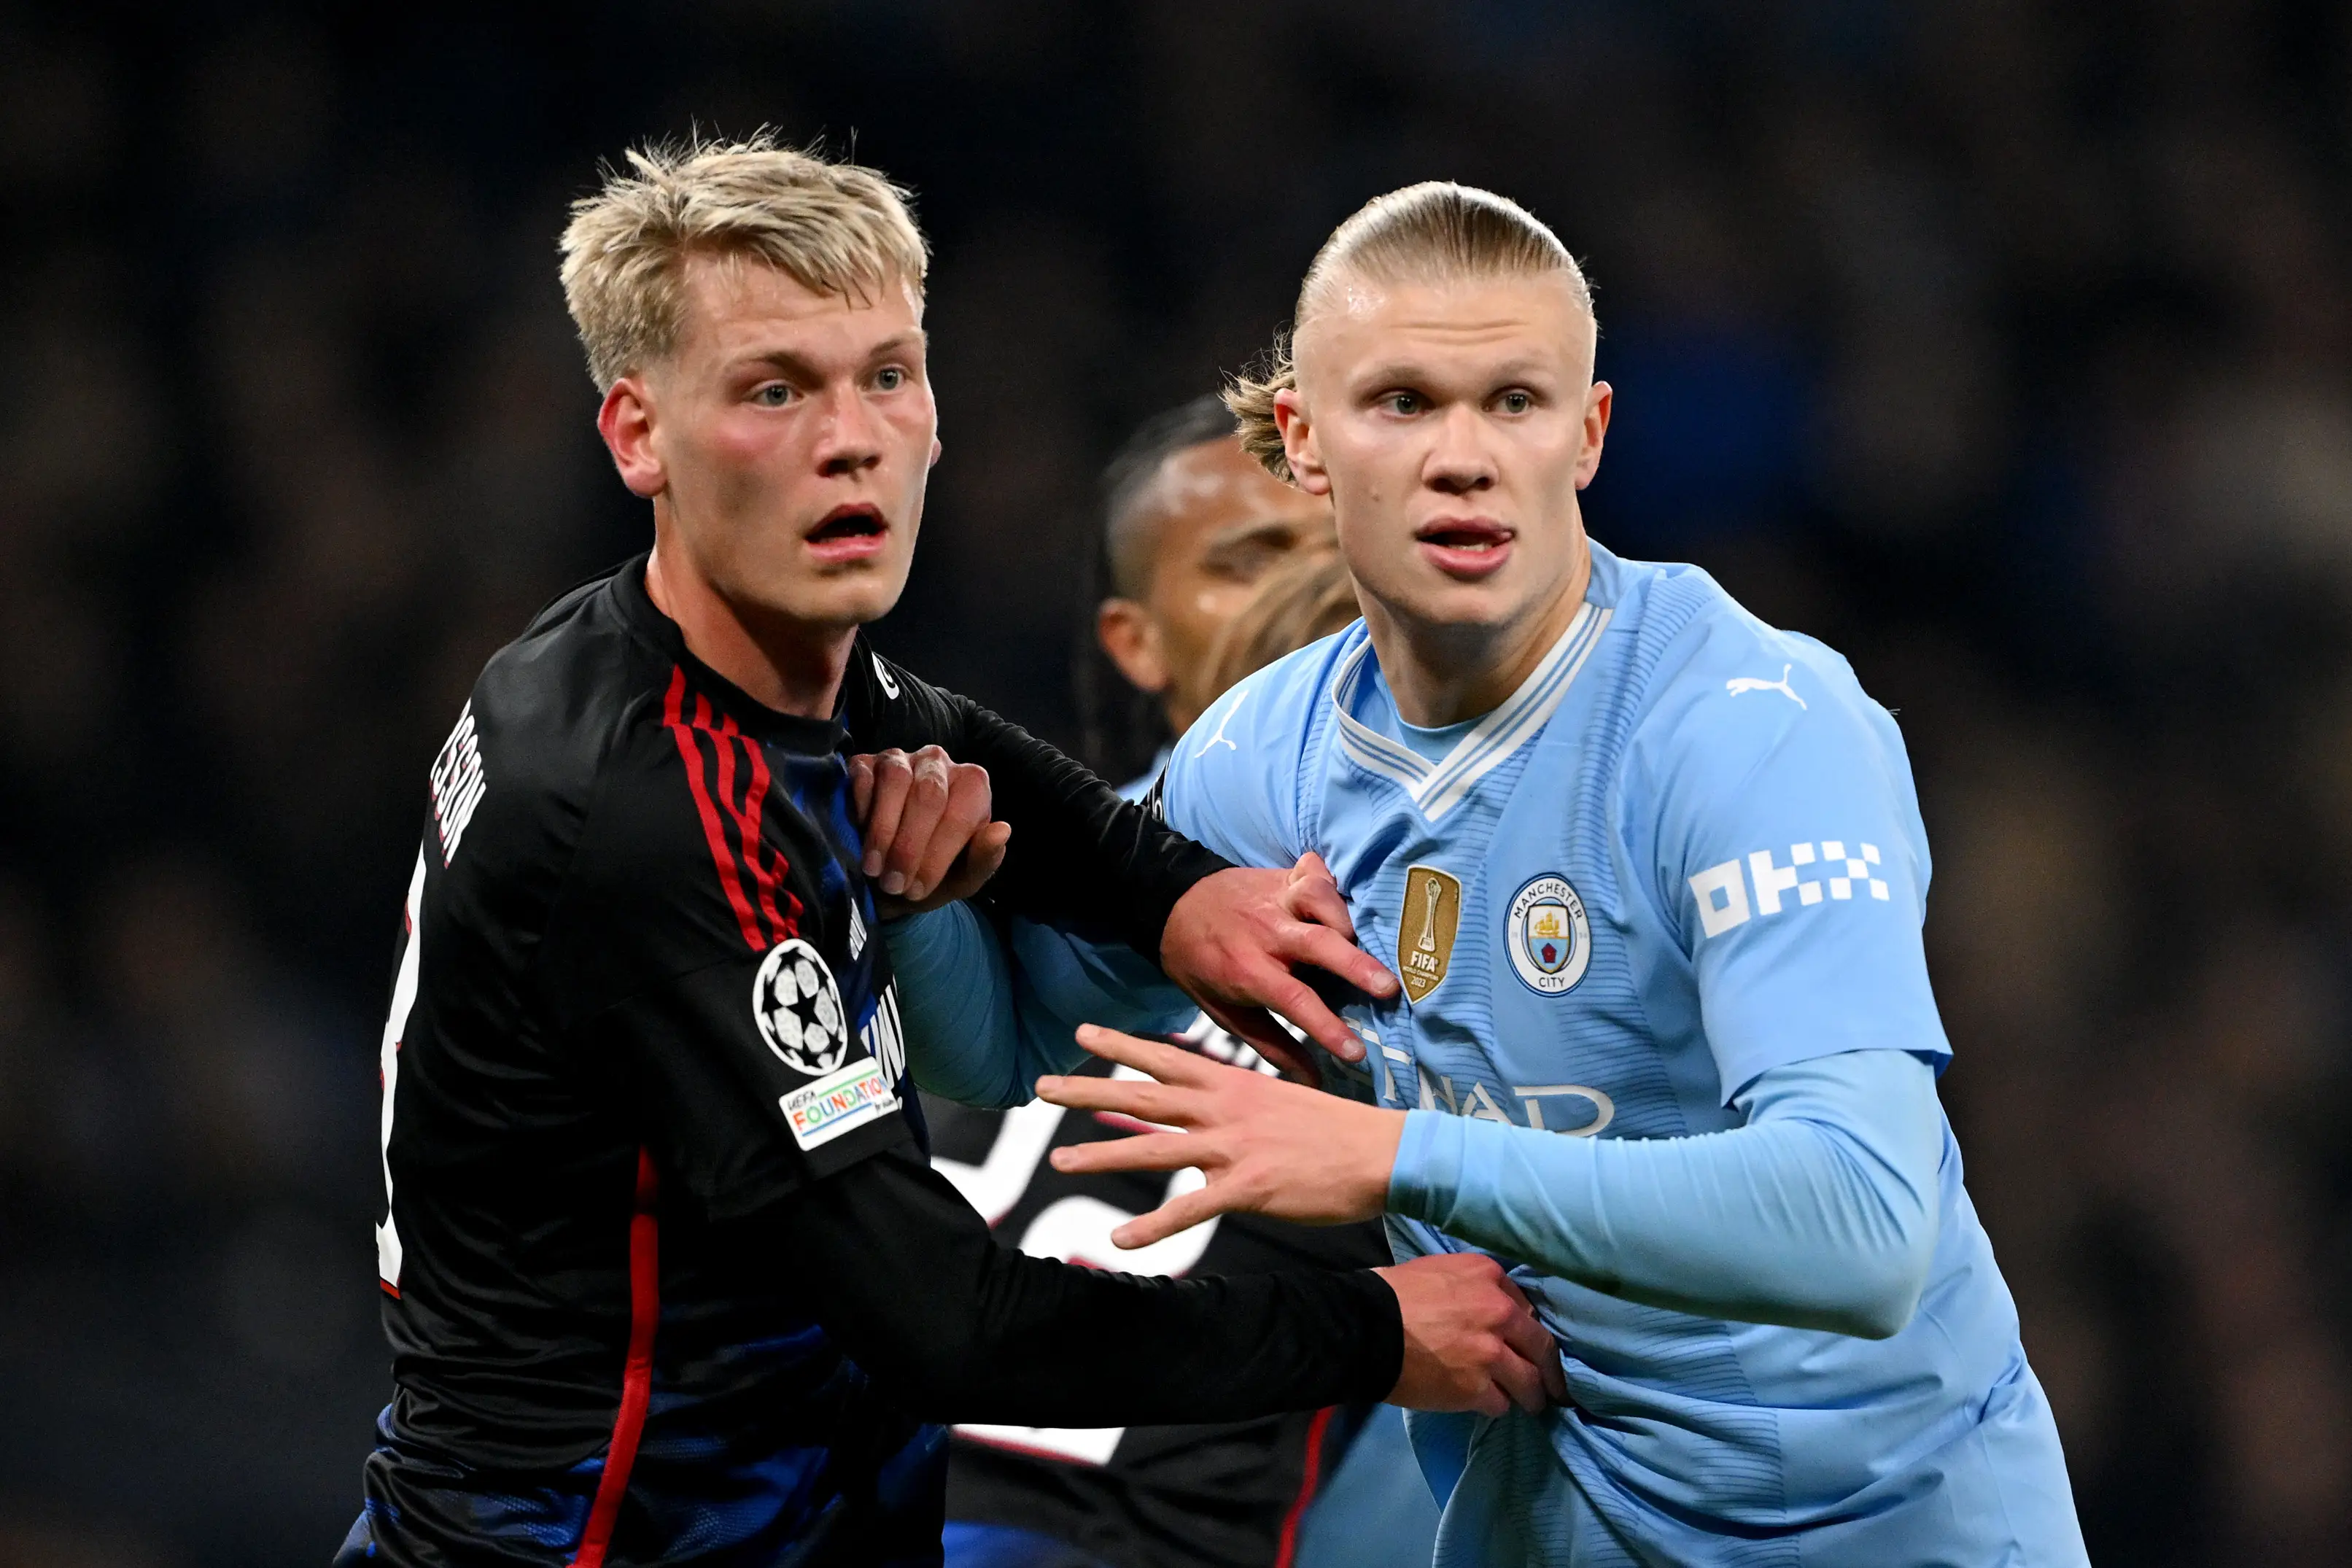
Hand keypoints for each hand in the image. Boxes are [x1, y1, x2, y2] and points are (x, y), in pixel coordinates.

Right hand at [847, 746, 1012, 913]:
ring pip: (896, 780)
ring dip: (883, 830)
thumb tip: (1002, 831)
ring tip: (874, 867)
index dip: (938, 855)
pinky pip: (863, 777)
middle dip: (909, 846)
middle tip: (893, 883)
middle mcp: (939, 764)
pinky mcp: (865, 762)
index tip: (918, 890)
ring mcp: (900, 758)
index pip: (961, 815)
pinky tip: (859, 835)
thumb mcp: (961, 878)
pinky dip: (860, 808)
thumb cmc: (931, 873)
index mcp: (972, 786)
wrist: (885, 876)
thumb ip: (984, 859)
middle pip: (929, 795)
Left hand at [1038, 1024, 1405, 1246]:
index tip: (1080, 1034)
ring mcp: (1233, 1147)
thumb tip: (1208, 1121)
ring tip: (1059, 1160)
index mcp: (1232, 1085)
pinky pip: (1190, 1209)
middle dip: (1088, 1089)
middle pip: (1143, 1095)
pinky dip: (1152, 1225)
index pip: (1165, 1058)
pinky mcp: (1248, 1188)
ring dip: (1102, 1154)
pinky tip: (1120, 1239)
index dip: (1120, 1046)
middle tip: (1040, 1087)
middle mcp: (1224, 1109)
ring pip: (1154, 1148)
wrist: (1382, 1152)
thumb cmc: (1334, 1132)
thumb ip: (1236, 1109)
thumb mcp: (1279, 1103)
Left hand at [1159, 852, 1400, 1077]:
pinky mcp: (1282, 874)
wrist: (1170, 906)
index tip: (1357, 1053)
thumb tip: (1314, 1081)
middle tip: (1389, 988)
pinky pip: (1313, 870)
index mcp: (1249, 970)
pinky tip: (1346, 897)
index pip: (1294, 1000)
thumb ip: (1273, 1045)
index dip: (1327, 1028)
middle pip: (1317, 944)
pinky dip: (1332, 880)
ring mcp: (1275, 897)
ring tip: (1366, 938)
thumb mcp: (1226, 1013)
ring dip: (1344, 915)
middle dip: (1355, 964)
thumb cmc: (1203, 967)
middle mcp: (1266, 931)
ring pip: (1317, 896)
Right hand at [1376, 1253, 1567, 1415]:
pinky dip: (1496, 1406)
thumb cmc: (1393, 1294)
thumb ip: (1472, 1287)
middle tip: (1555, 1385)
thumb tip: (1489, 1308)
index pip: (1527, 1307)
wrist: (1364, 1328)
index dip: (1527, 1329)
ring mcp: (1492, 1353)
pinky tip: (1487, 1406)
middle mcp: (1499, 1312)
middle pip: (1541, 1345)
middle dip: (1550, 1368)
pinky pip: (1501, 1404)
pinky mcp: (1478, 1388)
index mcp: (1489, 1276)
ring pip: (1529, 1381)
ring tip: (1532, 1405)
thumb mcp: (1438, 1271)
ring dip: (1532, 1395)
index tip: (1528, 1343)